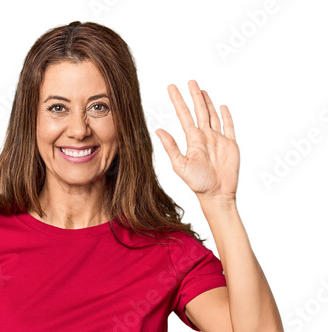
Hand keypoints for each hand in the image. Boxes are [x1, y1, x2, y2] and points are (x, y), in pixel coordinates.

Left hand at [155, 80, 239, 202]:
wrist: (216, 193)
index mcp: (193, 140)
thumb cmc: (198, 183)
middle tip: (189, 81)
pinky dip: (226, 116)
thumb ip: (171, 147)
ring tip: (202, 90)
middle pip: (199, 111)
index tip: (172, 88)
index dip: (178, 101)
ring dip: (207, 102)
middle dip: (194, 96)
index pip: (184, 115)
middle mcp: (205, 137)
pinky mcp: (231, 144)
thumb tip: (158, 130)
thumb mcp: (180, 165)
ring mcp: (218, 140)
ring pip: (212, 115)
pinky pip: (229, 127)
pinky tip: (221, 107)